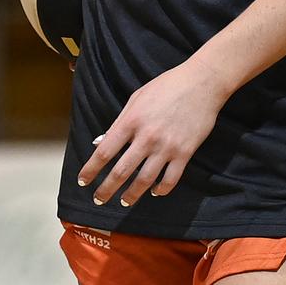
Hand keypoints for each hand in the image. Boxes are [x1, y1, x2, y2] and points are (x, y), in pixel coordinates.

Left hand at [77, 56, 228, 206]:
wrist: (202, 83)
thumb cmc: (167, 86)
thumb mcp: (137, 97)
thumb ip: (119, 121)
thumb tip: (100, 142)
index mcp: (132, 120)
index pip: (105, 151)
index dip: (91, 169)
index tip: (83, 181)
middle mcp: (147, 137)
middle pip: (121, 171)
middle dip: (106, 189)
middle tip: (98, 199)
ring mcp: (167, 147)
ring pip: (144, 180)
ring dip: (131, 195)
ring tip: (124, 201)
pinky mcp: (185, 153)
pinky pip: (170, 179)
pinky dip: (161, 190)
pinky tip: (154, 192)